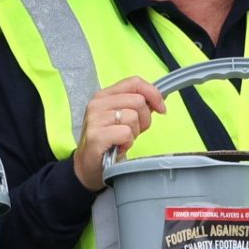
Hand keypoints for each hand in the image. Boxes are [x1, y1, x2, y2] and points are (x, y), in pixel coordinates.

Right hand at [71, 76, 166, 191]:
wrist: (88, 166)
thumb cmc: (108, 141)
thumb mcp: (122, 118)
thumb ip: (137, 106)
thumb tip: (158, 99)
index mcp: (104, 95)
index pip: (134, 82)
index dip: (153, 93)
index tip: (160, 108)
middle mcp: (97, 104)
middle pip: (138, 100)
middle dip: (145, 118)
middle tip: (135, 131)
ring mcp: (95, 119)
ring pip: (133, 117)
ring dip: (134, 132)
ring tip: (124, 139)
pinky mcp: (96, 136)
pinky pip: (126, 133)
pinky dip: (127, 142)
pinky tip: (119, 147)